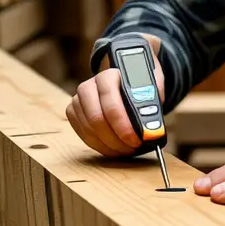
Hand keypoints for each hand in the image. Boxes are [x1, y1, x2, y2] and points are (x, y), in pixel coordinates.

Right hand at [65, 34, 164, 156]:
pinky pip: (83, 135)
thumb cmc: (138, 83)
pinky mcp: (72, 112)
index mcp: (108, 75)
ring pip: (89, 129)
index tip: (136, 139)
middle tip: (132, 148)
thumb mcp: (151, 84)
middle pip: (96, 118)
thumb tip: (152, 125)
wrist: (123, 79)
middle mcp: (89, 86)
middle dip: (116, 139)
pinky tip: (114, 148)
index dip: (123, 124)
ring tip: (126, 150)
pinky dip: (99, 146)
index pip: (110, 102)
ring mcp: (78, 100)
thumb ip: (152, 100)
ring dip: (109, 145)